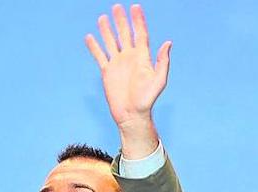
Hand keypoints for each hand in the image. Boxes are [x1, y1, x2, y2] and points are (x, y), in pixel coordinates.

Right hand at [85, 4, 170, 156]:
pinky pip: (99, 56)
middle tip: (117, 7)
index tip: (135, 7)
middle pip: (124, 34)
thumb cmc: (147, 100)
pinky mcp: (107, 72)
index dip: (138, 20)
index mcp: (142, 58)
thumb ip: (162, 62)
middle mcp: (129, 58)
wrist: (132, 115)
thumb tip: (168, 43)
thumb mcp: (159, 81)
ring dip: (107, 30)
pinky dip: (94, 47)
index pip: (140, 34)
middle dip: (121, 20)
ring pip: (111, 42)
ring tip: (103, 18)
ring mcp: (117, 64)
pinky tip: (90, 37)